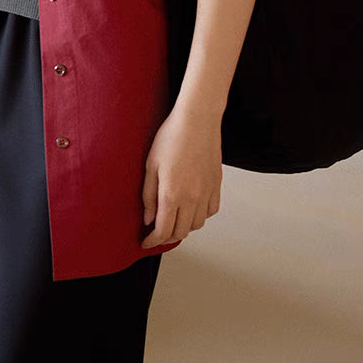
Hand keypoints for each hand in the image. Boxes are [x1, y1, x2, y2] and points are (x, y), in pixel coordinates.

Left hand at [141, 103, 221, 247]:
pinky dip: (201, 216)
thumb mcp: (151, 164)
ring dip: (184, 227)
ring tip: (173, 219)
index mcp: (172, 194)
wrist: (198, 120)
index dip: (152, 241)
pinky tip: (191, 207)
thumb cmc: (171, 137)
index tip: (145, 243)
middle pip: (180, 232)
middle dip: (166, 237)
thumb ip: (148, 195)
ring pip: (197, 225)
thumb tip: (148, 219)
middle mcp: (192, 198)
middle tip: (156, 232)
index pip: (163, 231)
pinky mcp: (217, 185)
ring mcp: (207, 192)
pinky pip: (211, 211)